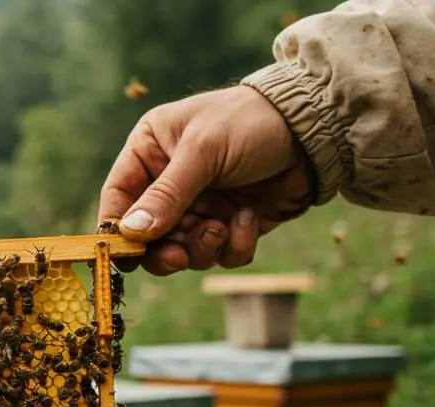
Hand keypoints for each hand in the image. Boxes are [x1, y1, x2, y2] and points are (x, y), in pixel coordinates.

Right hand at [99, 85, 314, 275]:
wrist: (317, 128)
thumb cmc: (251, 122)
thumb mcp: (203, 151)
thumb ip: (166, 194)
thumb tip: (130, 233)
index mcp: (150, 153)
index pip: (117, 198)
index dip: (117, 229)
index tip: (126, 254)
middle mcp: (169, 183)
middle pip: (146, 237)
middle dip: (164, 250)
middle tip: (179, 256)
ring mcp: (200, 206)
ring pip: (182, 250)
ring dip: (202, 248)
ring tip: (224, 226)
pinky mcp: (231, 224)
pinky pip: (219, 254)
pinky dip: (234, 246)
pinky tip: (249, 220)